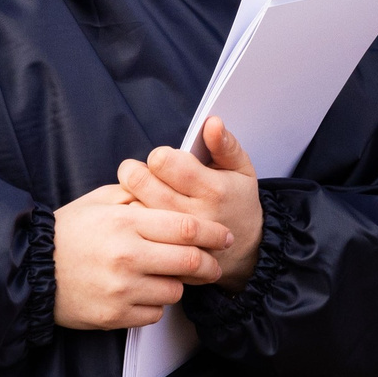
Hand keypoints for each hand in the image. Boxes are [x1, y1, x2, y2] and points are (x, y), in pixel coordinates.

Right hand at [51, 185, 230, 329]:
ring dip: (177, 285)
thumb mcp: (99, 201)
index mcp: (126, 223)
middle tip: (214, 265)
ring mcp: (121, 289)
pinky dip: (155, 305)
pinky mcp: (114, 316)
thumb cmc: (67, 233)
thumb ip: (136, 195)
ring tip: (165, 277)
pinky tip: (141, 293)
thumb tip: (168, 188)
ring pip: (174, 291)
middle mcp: (127, 256)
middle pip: (190, 262)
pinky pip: (154, 315)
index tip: (225, 236)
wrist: (30, 271)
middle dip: (210, 264)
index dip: (213, 232)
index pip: (186, 227)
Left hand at [116, 118, 263, 290]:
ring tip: (146, 195)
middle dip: (136, 171)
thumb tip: (212, 122)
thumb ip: (226, 145)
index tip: (166, 161)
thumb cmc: (238, 201)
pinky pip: (136, 230)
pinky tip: (144, 217)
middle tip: (144, 173)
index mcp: (213, 190)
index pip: (164, 161)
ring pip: (132, 206)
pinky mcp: (165, 254)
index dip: (160, 156)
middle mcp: (192, 216)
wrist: (245, 252)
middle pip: (140, 181)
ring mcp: (175, 239)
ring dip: (132, 196)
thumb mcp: (242, 171)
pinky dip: (133, 219)